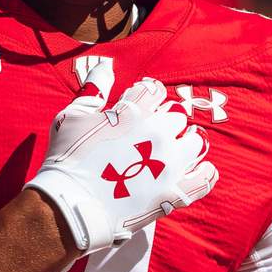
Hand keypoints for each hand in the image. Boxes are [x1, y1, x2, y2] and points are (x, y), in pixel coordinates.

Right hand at [25, 75, 217, 253]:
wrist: (70, 205)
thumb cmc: (66, 159)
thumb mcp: (73, 116)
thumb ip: (94, 89)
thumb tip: (105, 66)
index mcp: (135, 112)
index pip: (155, 92)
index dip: (147, 98)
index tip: (141, 108)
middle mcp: (158, 133)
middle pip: (176, 117)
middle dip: (164, 123)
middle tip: (149, 136)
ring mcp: (169, 164)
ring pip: (195, 142)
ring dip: (185, 144)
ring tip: (172, 152)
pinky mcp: (174, 192)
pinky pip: (204, 178)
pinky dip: (204, 172)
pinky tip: (197, 170)